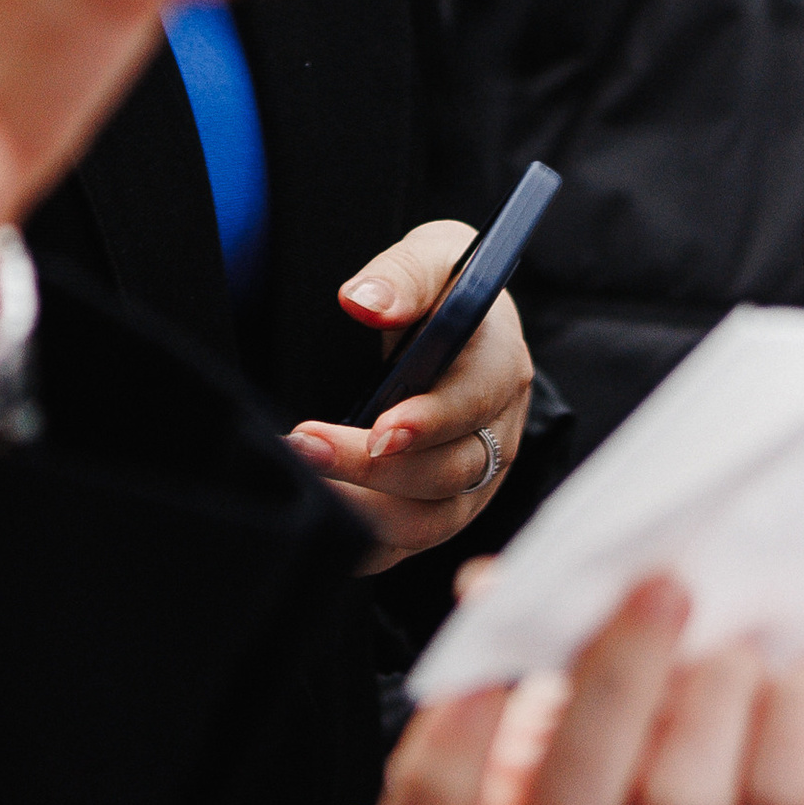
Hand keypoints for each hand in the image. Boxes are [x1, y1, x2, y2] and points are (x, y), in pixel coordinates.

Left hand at [283, 220, 533, 570]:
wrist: (464, 327)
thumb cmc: (446, 291)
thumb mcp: (434, 258)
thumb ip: (402, 275)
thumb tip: (363, 300)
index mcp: (501, 368)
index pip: (472, 405)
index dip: (429, 422)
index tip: (381, 429)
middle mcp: (497, 435)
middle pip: (447, 472)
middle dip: (372, 465)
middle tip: (304, 444)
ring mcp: (473, 483)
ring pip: (429, 520)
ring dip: (363, 509)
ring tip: (303, 481)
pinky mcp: (443, 512)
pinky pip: (407, 545)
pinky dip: (365, 546)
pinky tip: (320, 525)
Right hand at [374, 579, 803, 804]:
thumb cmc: (711, 613)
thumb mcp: (618, 605)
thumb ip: (552, 606)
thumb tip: (496, 590)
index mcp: (530, 788)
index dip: (434, 787)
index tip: (466, 681)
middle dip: (611, 690)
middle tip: (660, 585)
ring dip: (707, 700)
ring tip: (739, 631)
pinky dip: (787, 721)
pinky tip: (799, 665)